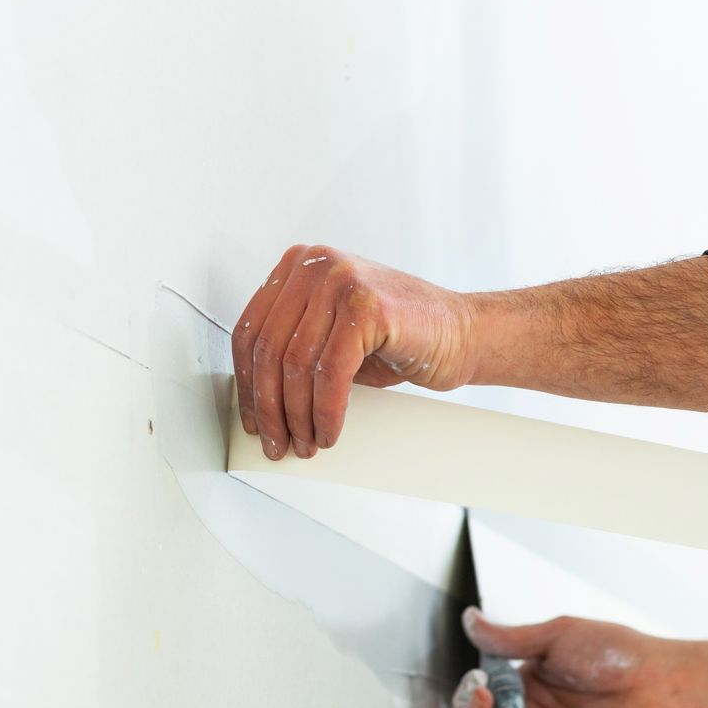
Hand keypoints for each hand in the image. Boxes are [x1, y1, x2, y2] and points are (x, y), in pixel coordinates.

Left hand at [232, 244, 473, 459]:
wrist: (461, 332)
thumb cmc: (397, 338)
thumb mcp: (332, 338)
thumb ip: (293, 351)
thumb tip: (256, 402)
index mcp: (299, 265)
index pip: (250, 330)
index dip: (246, 384)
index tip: (252, 420)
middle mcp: (316, 264)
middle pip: (268, 349)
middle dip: (269, 407)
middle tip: (277, 442)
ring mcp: (342, 279)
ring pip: (295, 364)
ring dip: (298, 416)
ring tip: (306, 443)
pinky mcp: (367, 306)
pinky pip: (330, 373)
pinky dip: (326, 412)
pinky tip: (329, 431)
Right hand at [451, 609, 690, 707]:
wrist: (660, 682)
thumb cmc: (619, 653)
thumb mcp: (557, 635)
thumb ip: (511, 637)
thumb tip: (472, 622)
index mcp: (534, 677)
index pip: (489, 686)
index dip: (475, 683)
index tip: (473, 673)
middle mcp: (538, 707)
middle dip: (470, 704)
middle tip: (473, 689)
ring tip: (480, 701)